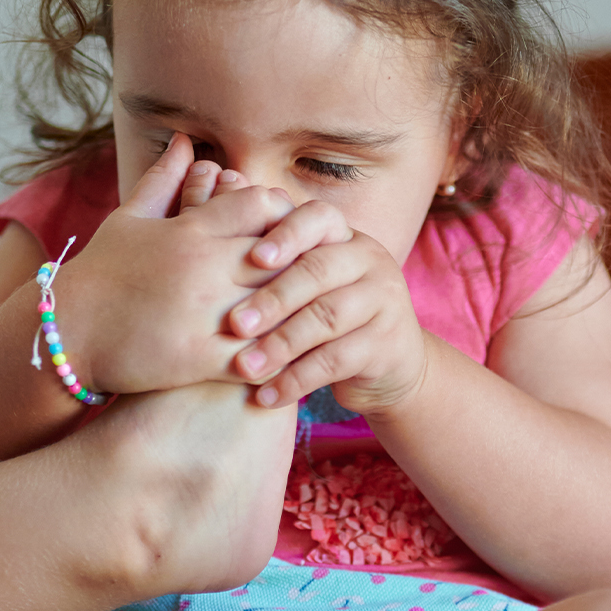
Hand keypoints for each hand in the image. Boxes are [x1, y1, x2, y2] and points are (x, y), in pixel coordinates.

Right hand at [53, 136, 356, 394]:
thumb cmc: (100, 274)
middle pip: (284, 254)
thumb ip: (164, 180)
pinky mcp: (202, 358)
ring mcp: (207, 313)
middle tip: (325, 272)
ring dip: (302, 311)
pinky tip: (294, 358)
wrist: (66, 333)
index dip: (286, 215)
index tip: (293, 231)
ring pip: (280, 306)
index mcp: (193, 230)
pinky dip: (280, 357)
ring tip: (321, 316)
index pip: (263, 205)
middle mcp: (206, 267)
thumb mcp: (129, 219)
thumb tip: (185, 140)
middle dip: (306, 262)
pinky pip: (259, 356)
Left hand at [222, 219, 430, 417]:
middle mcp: (371, 261)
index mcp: (347, 238)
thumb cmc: (329, 317)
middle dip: (272, 298)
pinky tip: (266, 396)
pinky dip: (296, 380)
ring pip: (326, 318)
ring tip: (244, 368)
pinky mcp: (387, 344)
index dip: (287, 234)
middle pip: (318, 271)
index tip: (253, 258)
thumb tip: (220, 214)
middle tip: (234, 325)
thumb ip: (277, 262)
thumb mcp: (310, 285)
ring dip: (279, 345)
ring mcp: (385, 301)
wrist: (390, 366)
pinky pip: (336, 361)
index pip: (319, 218)